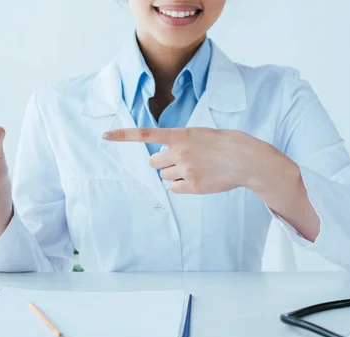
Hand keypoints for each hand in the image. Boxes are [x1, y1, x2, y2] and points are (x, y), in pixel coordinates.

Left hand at [103, 127, 319, 240]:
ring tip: (196, 168)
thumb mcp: (199, 134)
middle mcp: (178, 152)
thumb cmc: (223, 143)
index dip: (122, 136)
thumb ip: (179, 141)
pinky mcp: (192, 186)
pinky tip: (198, 179)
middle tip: (182, 160)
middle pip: (154, 162)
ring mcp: (185, 170)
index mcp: (179, 135)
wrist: (245, 158)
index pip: (145, 134)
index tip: (104, 135)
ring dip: (174, 174)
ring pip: (164, 177)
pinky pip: (174, 188)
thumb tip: (161, 160)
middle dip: (163, 162)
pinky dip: (182, 186)